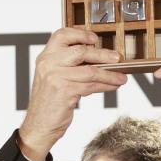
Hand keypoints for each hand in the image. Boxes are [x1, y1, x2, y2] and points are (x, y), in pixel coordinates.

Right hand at [18, 27, 127, 160]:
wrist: (39, 126)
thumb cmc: (49, 102)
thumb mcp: (53, 78)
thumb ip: (67, 65)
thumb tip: (97, 57)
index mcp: (45, 57)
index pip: (61, 35)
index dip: (80, 34)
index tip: (95, 39)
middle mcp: (48, 64)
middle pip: (80, 51)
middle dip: (103, 54)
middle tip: (118, 58)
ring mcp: (55, 77)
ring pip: (90, 71)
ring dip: (110, 75)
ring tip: (121, 77)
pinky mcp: (64, 91)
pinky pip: (91, 86)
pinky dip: (105, 86)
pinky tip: (112, 86)